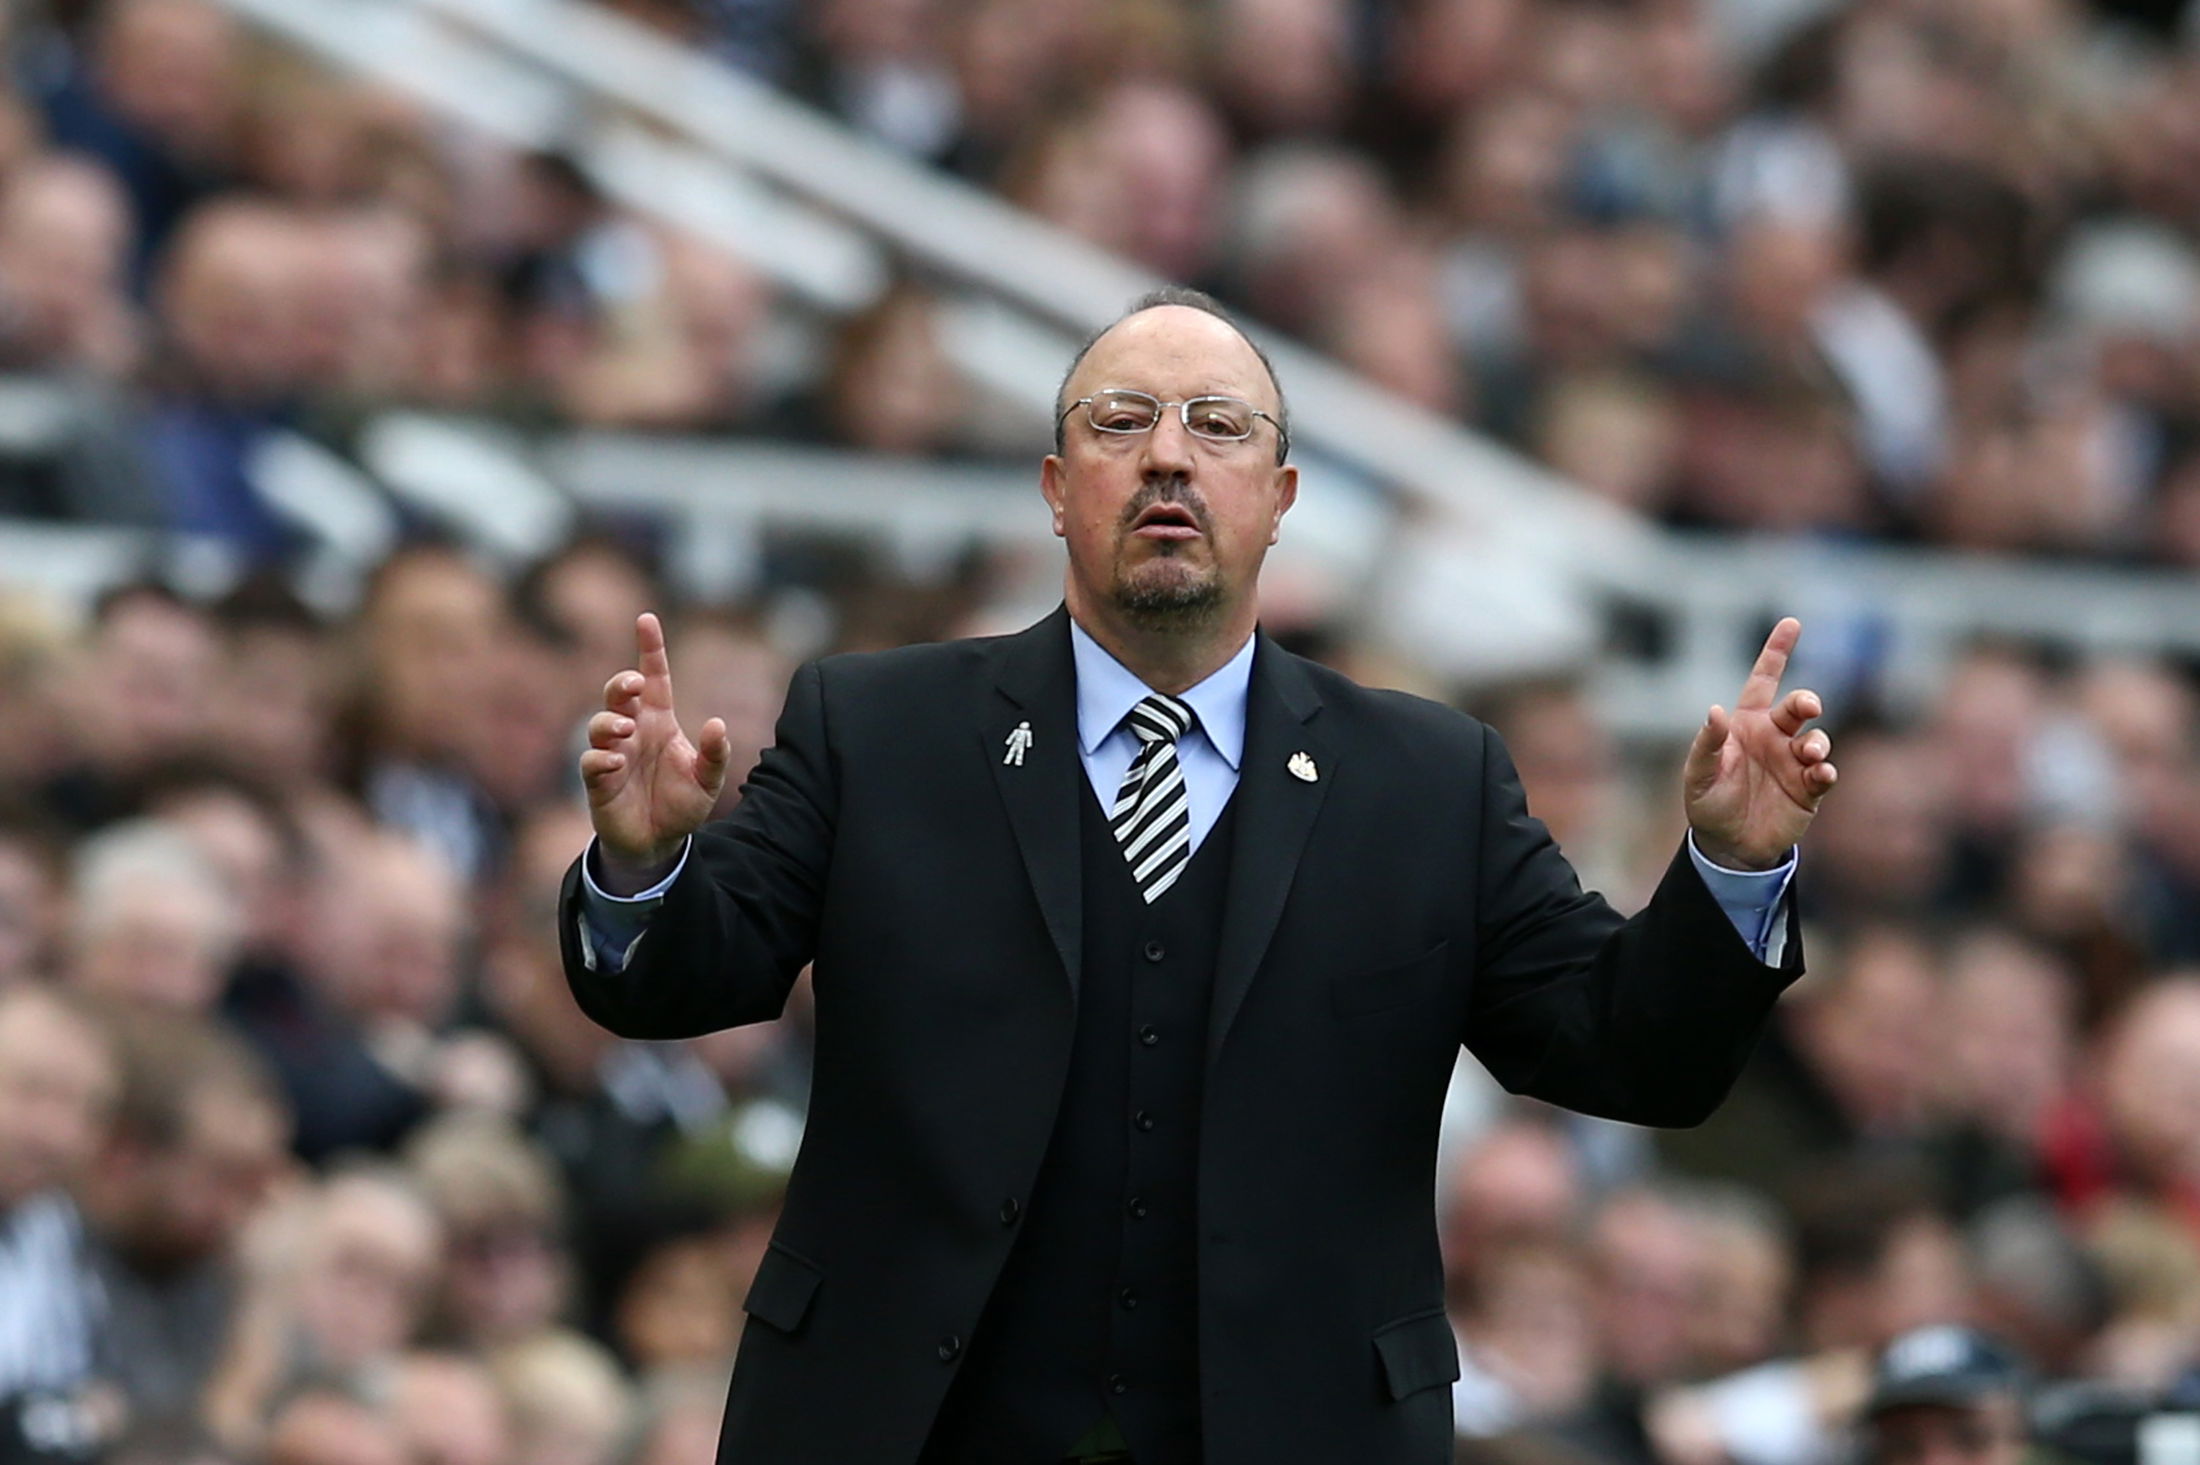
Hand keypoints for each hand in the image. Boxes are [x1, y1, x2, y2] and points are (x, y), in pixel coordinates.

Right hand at [582, 613, 732, 890]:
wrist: (659, 842)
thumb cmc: (681, 803)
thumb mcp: (708, 780)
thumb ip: (715, 753)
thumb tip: (717, 723)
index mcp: (660, 722)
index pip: (654, 677)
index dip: (650, 648)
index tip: (647, 619)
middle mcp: (634, 732)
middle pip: (618, 694)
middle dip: (620, 683)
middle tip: (631, 687)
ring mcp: (614, 754)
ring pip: (599, 724)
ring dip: (610, 722)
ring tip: (625, 730)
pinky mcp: (599, 781)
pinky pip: (591, 761)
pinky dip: (600, 758)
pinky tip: (615, 762)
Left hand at [1682, 617, 1836, 869]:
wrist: (1728, 846)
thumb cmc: (1709, 804)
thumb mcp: (1699, 775)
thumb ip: (1707, 744)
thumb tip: (1715, 710)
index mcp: (1747, 724)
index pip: (1764, 680)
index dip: (1776, 652)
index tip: (1791, 623)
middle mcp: (1775, 737)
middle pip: (1799, 706)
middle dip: (1807, 700)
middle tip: (1808, 707)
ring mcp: (1794, 762)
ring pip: (1817, 739)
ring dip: (1817, 742)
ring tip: (1809, 754)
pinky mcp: (1809, 789)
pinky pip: (1824, 774)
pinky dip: (1826, 771)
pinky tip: (1821, 774)